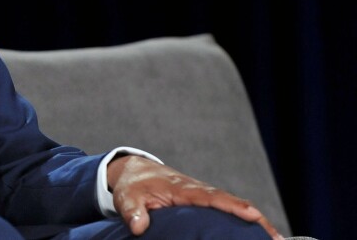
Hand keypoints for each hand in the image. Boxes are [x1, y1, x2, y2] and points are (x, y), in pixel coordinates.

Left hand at [107, 155, 284, 239]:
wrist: (136, 171)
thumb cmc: (134, 187)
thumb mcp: (127, 198)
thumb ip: (132, 212)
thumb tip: (139, 227)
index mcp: (181, 188)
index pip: (210, 197)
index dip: (232, 206)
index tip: (253, 215)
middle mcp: (197, 190)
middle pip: (230, 202)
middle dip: (254, 217)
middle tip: (277, 237)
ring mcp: (203, 195)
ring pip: (233, 206)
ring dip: (256, 221)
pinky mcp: (204, 202)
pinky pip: (228, 210)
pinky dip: (245, 221)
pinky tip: (262, 236)